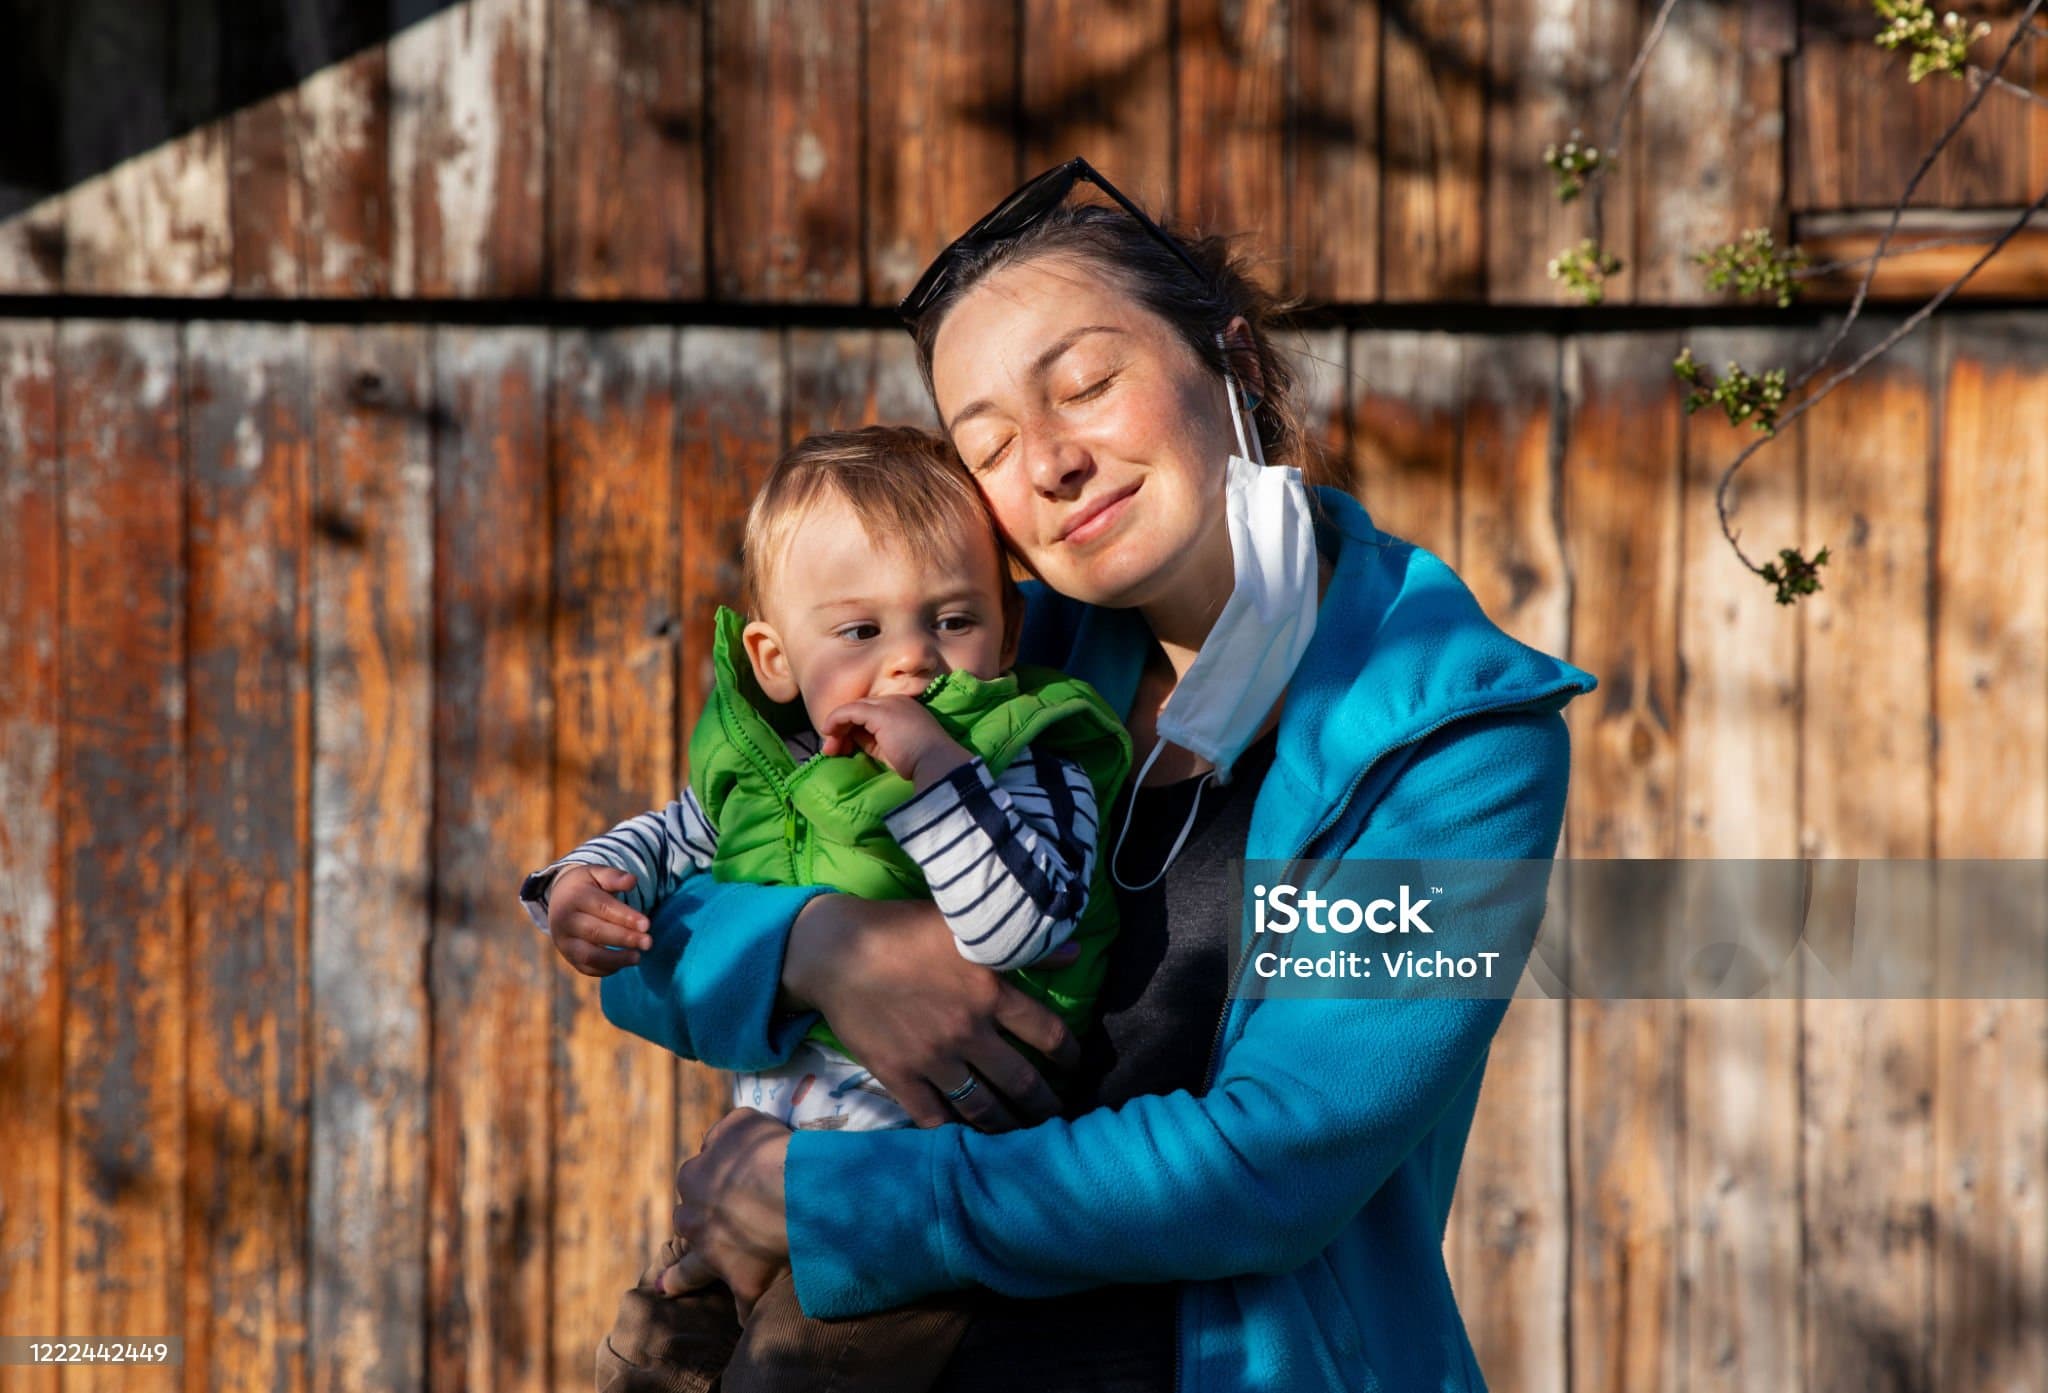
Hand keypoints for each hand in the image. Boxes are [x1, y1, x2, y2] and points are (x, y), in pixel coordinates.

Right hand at [546, 865, 651, 975]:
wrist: (560, 900)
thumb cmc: (586, 886)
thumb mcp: (596, 874)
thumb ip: (613, 876)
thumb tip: (632, 880)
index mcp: (575, 897)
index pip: (602, 908)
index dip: (626, 917)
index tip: (647, 925)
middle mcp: (565, 921)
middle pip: (596, 932)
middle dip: (624, 939)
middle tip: (648, 943)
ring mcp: (564, 941)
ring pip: (588, 955)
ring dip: (615, 959)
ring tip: (638, 957)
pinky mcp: (568, 956)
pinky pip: (586, 968)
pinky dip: (606, 968)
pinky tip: (624, 962)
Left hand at [658, 1109, 792, 1320]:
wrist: (792, 1191)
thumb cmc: (768, 1150)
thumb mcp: (740, 1122)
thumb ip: (722, 1134)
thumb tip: (713, 1142)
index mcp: (693, 1178)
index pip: (694, 1181)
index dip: (712, 1185)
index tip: (728, 1189)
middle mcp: (695, 1220)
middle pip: (689, 1226)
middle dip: (699, 1228)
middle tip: (714, 1231)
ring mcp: (715, 1256)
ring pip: (692, 1272)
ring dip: (687, 1278)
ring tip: (673, 1288)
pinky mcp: (743, 1283)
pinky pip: (742, 1306)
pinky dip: (747, 1312)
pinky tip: (748, 1324)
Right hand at [781, 895, 1081, 1130]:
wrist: (837, 951)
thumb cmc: (902, 929)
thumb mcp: (964, 926)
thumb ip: (1022, 944)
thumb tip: (1076, 953)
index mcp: (990, 992)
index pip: (1049, 1034)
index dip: (1070, 1054)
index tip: (1075, 1065)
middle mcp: (968, 1032)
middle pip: (1022, 1082)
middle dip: (1046, 1104)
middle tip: (1057, 1115)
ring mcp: (933, 1060)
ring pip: (984, 1108)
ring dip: (1008, 1125)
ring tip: (1022, 1136)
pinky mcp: (899, 1077)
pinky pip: (934, 1118)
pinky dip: (954, 1130)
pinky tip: (967, 1137)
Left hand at [818, 696, 969, 788]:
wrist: (936, 763)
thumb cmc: (920, 763)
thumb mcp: (892, 750)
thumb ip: (874, 741)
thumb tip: (852, 738)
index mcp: (903, 709)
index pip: (871, 713)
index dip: (854, 728)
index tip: (844, 748)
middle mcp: (896, 701)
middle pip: (860, 709)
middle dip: (842, 728)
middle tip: (832, 749)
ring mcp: (888, 705)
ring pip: (853, 709)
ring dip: (837, 728)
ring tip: (829, 748)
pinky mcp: (879, 713)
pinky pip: (849, 712)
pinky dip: (835, 721)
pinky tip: (828, 734)